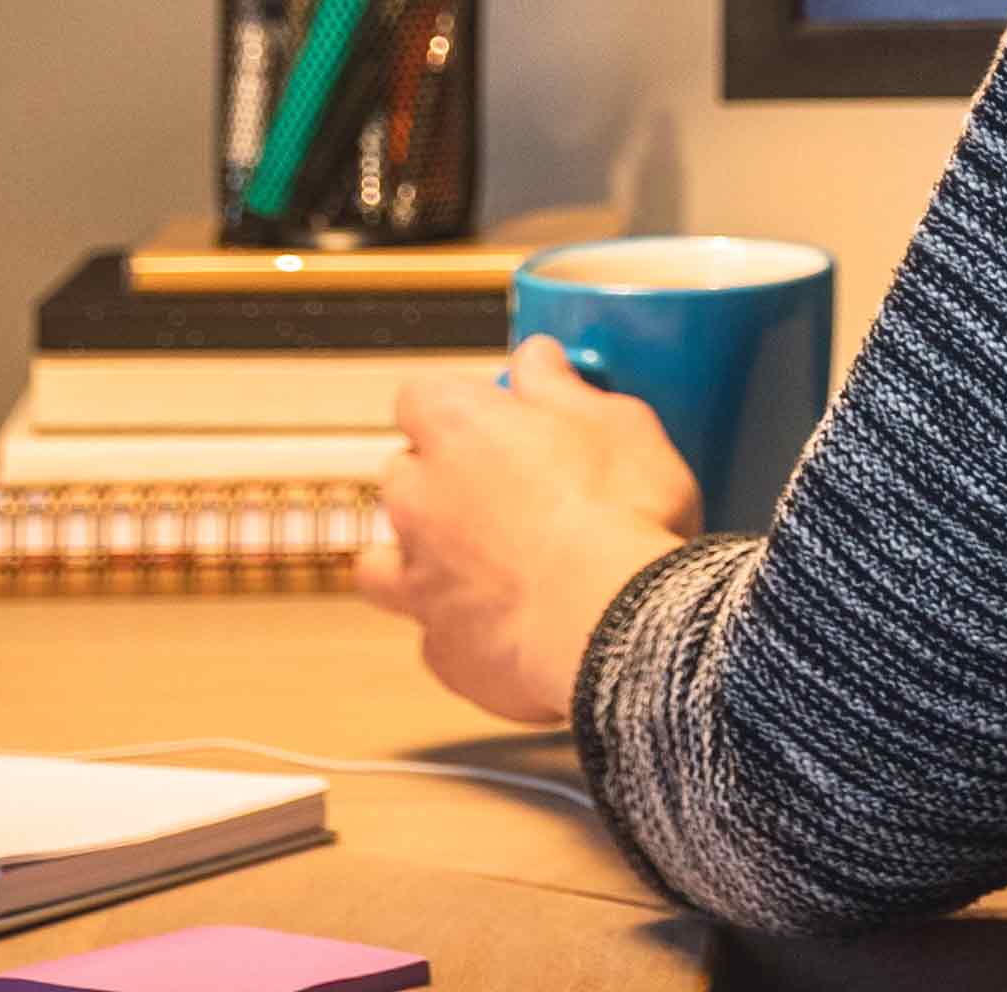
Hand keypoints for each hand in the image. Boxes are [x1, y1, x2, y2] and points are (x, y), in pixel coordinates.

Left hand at [359, 338, 705, 726]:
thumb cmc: (623, 511)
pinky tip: (509, 629)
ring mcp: (419, 579)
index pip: (419, 397)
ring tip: (479, 569)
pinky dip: (462, 630)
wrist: (618, 626)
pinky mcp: (439, 650)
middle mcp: (419, 499)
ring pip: (383, 563)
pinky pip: (435, 635)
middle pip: (403, 476)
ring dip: (419, 560)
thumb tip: (535, 357)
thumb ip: (562, 387)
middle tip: (506, 494)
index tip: (498, 419)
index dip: (456, 407)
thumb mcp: (618, 422)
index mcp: (459, 428)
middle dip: (440, 482)